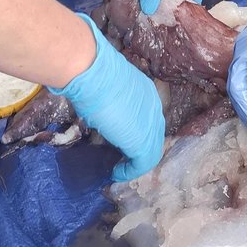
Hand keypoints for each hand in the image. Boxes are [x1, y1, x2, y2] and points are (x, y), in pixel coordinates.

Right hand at [49, 13, 163, 180]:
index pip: (146, 118)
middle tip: (121, 159)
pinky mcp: (143, 141)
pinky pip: (142, 163)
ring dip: (134, 162)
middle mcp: (154, 107)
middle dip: (137, 149)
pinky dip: (130, 171)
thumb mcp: (105, 91)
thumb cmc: (92, 75)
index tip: (119, 141)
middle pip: (152, 135)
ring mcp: (151, 124)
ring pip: (150, 151)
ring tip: (119, 168)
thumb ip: (109, 104)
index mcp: (146, 92)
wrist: (92, 74)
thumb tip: (99, 114)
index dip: (135, 131)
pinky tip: (116, 173)